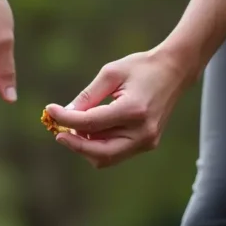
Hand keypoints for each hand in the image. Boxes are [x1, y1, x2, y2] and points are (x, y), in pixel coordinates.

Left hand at [45, 47, 194, 167]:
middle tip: (59, 132)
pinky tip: (91, 130)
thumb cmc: (141, 67)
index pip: (91, 123)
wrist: (175, 71)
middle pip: (99, 152)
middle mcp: (143, 131)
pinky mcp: (147, 144)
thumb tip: (64, 115)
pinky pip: (114, 153)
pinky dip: (97, 146)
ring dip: (85, 147)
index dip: (66, 120)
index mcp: (134, 110)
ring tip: (77, 127)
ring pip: (105, 158)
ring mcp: (147, 141)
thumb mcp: (111, 73)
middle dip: (75, 144)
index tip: (50, 111)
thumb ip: (87, 97)